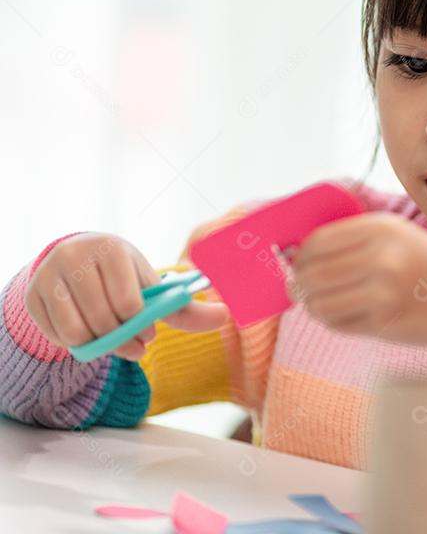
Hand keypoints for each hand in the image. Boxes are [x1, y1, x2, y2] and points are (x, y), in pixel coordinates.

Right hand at [25, 233, 228, 360]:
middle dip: (124, 340)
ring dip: (101, 345)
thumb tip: (226, 315)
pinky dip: (77, 344)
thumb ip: (187, 306)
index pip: (129, 302)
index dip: (142, 325)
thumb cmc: (124, 278)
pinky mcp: (33, 296)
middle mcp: (76, 256)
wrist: (78, 262)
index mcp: (112, 249)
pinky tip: (90, 333)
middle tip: (135, 345)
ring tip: (113, 340)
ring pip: (77, 331)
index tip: (149, 333)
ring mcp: (49, 275)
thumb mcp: (153, 287)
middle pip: (104, 319)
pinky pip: (57, 336)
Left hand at [288, 213, 426, 348]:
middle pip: (311, 273)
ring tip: (322, 302)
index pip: (317, 242)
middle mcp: (382, 257)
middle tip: (304, 286)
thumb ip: (356, 238)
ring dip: (313, 304)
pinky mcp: (384, 322)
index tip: (300, 262)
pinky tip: (343, 314)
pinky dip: (331, 320)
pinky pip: (336, 323)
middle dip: (301, 282)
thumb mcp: (400, 235)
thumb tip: (300, 252)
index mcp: (383, 228)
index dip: (301, 255)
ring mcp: (382, 292)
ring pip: (318, 302)